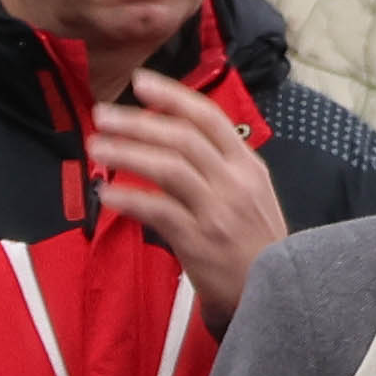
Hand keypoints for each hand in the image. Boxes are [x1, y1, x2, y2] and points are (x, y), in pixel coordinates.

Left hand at [89, 70, 294, 319]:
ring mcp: (218, 211)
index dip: (173, 96)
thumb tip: (172, 139)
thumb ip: (220, 166)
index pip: (209, 117)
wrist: (279, 294)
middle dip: (138, 121)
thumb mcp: (252, 194)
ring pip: (169, 167)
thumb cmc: (257, 244)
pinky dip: (130, 199)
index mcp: (247, 165)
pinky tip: (106, 194)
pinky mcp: (200, 241)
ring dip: (127, 153)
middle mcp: (235, 181)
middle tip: (102, 114)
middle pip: (182, 137)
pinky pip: (159, 211)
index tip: (140, 81)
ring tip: (96, 147)